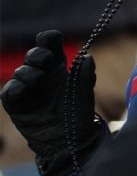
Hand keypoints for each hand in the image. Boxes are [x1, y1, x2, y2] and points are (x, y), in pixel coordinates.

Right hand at [0, 31, 103, 175]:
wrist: (69, 137)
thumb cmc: (77, 111)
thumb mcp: (85, 92)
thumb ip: (86, 74)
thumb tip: (86, 56)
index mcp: (57, 65)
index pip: (49, 43)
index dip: (48, 38)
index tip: (51, 39)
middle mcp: (41, 73)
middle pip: (33, 54)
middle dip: (38, 54)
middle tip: (47, 61)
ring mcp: (27, 87)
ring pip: (20, 71)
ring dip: (30, 73)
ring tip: (40, 81)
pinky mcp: (15, 102)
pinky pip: (10, 90)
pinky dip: (16, 87)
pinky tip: (24, 90)